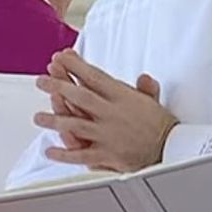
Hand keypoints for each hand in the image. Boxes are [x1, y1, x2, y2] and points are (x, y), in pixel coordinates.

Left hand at [33, 50, 177, 172]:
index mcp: (122, 97)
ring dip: (54, 120)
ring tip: (38, 117)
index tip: (60, 56)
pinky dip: (64, 154)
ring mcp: (108, 135)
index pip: (94, 77)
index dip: (75, 65)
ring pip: (75, 125)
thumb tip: (142, 77)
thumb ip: (145, 89)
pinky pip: (81, 155)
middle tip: (40, 80)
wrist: (174, 150)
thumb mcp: (154, 102)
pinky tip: (50, 151)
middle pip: (80, 97)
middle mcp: (112, 114)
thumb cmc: (163, 126)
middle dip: (58, 86)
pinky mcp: (108, 155)